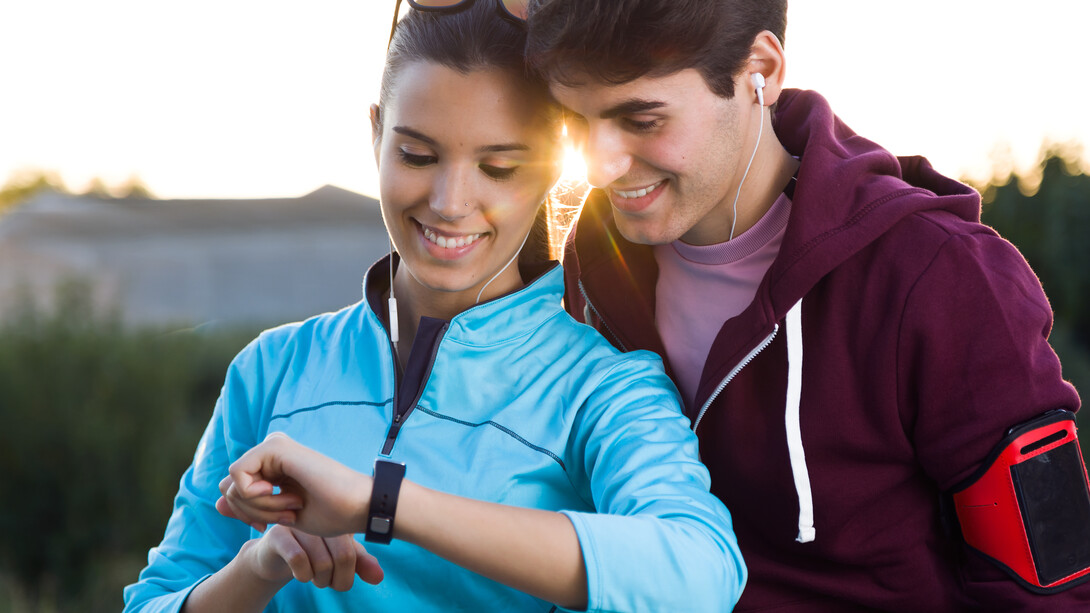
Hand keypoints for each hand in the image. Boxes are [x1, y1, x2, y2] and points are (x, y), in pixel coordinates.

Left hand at [216, 432, 372, 536]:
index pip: (232, 491)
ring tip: (291, 508)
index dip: (244, 515)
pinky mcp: (274, 446)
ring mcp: (272, 446)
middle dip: (250, 513)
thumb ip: (247, 508)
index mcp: (273, 466)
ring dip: (259, 507)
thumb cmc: (329, 513)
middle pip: (228, 489)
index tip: (267, 525)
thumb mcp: (278, 515)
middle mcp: (270, 452)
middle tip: (286, 517)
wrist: (356, 506)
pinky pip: (239, 476)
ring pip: (233, 484)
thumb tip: (216, 504)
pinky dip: (256, 497)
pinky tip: (284, 497)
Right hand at [244, 524, 383, 589]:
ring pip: (322, 562)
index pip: (355, 551)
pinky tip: (300, 575)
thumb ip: (360, 564)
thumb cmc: (311, 555)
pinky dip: (303, 575)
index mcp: (340, 519)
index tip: (339, 580)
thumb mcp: (338, 558)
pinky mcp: (278, 534)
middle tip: (326, 583)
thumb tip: (379, 578)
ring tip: (312, 577)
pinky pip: (298, 559)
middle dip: (337, 580)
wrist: (272, 557)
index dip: (349, 575)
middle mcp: (322, 517)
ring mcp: (300, 524)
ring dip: (319, 580)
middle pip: (343, 556)